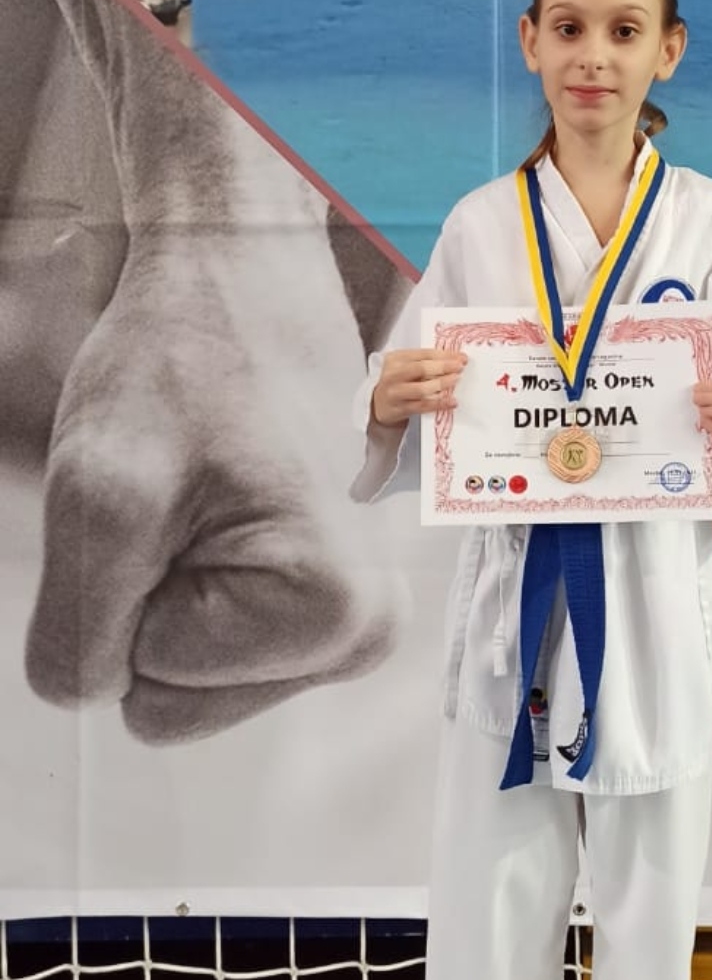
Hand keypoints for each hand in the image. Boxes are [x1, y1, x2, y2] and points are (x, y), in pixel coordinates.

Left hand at [24, 235, 403, 744]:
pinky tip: (225, 496)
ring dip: (168, 579)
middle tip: (181, 498)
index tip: (171, 503)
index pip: (149, 696)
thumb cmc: (184, 360)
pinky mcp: (331, 597)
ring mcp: (352, 621)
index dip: (127, 597)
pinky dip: (192, 570)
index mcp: (331, 621)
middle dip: (149, 600)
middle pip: (177, 700)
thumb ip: (79, 633)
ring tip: (203, 489)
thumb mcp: (97, 496)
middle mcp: (364, 638)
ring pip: (190, 671)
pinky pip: (213, 637)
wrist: (243, 279)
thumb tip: (91, 691)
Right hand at [372, 348, 466, 426]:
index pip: (422, 354)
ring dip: (441, 384)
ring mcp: (395, 393)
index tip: (460, 357)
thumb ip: (425, 362)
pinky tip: (451, 401)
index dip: (443, 355)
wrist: (378, 404)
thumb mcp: (405, 366)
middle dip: (443, 367)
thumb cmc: (397, 382)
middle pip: (421, 369)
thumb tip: (454, 359)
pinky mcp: (400, 409)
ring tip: (455, 380)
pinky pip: (423, 406)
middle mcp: (393, 375)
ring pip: (421, 389)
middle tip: (459, 367)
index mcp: (395, 359)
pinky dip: (439, 404)